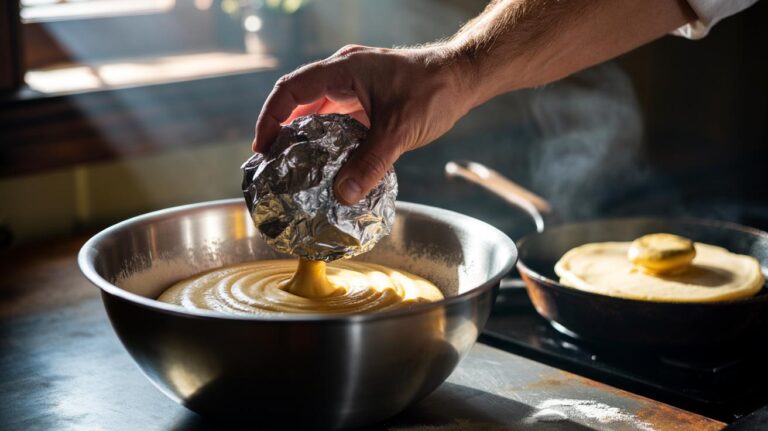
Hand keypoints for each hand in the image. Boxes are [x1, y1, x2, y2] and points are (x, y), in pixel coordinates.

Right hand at [253, 45, 473, 204]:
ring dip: (305, 133)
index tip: (262, 148)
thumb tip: (343, 195)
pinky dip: (328, 135)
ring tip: (295, 164)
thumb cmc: (435, 91)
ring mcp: (356, 83)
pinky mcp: (368, 96)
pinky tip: (329, 159)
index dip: (270, 118)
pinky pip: (338, 115)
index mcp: (343, 69)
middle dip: (282, 129)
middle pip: (299, 99)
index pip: (290, 90)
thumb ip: (371, 163)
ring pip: (319, 108)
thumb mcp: (400, 130)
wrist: (464, 76)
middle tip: (273, 162)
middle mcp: (344, 72)